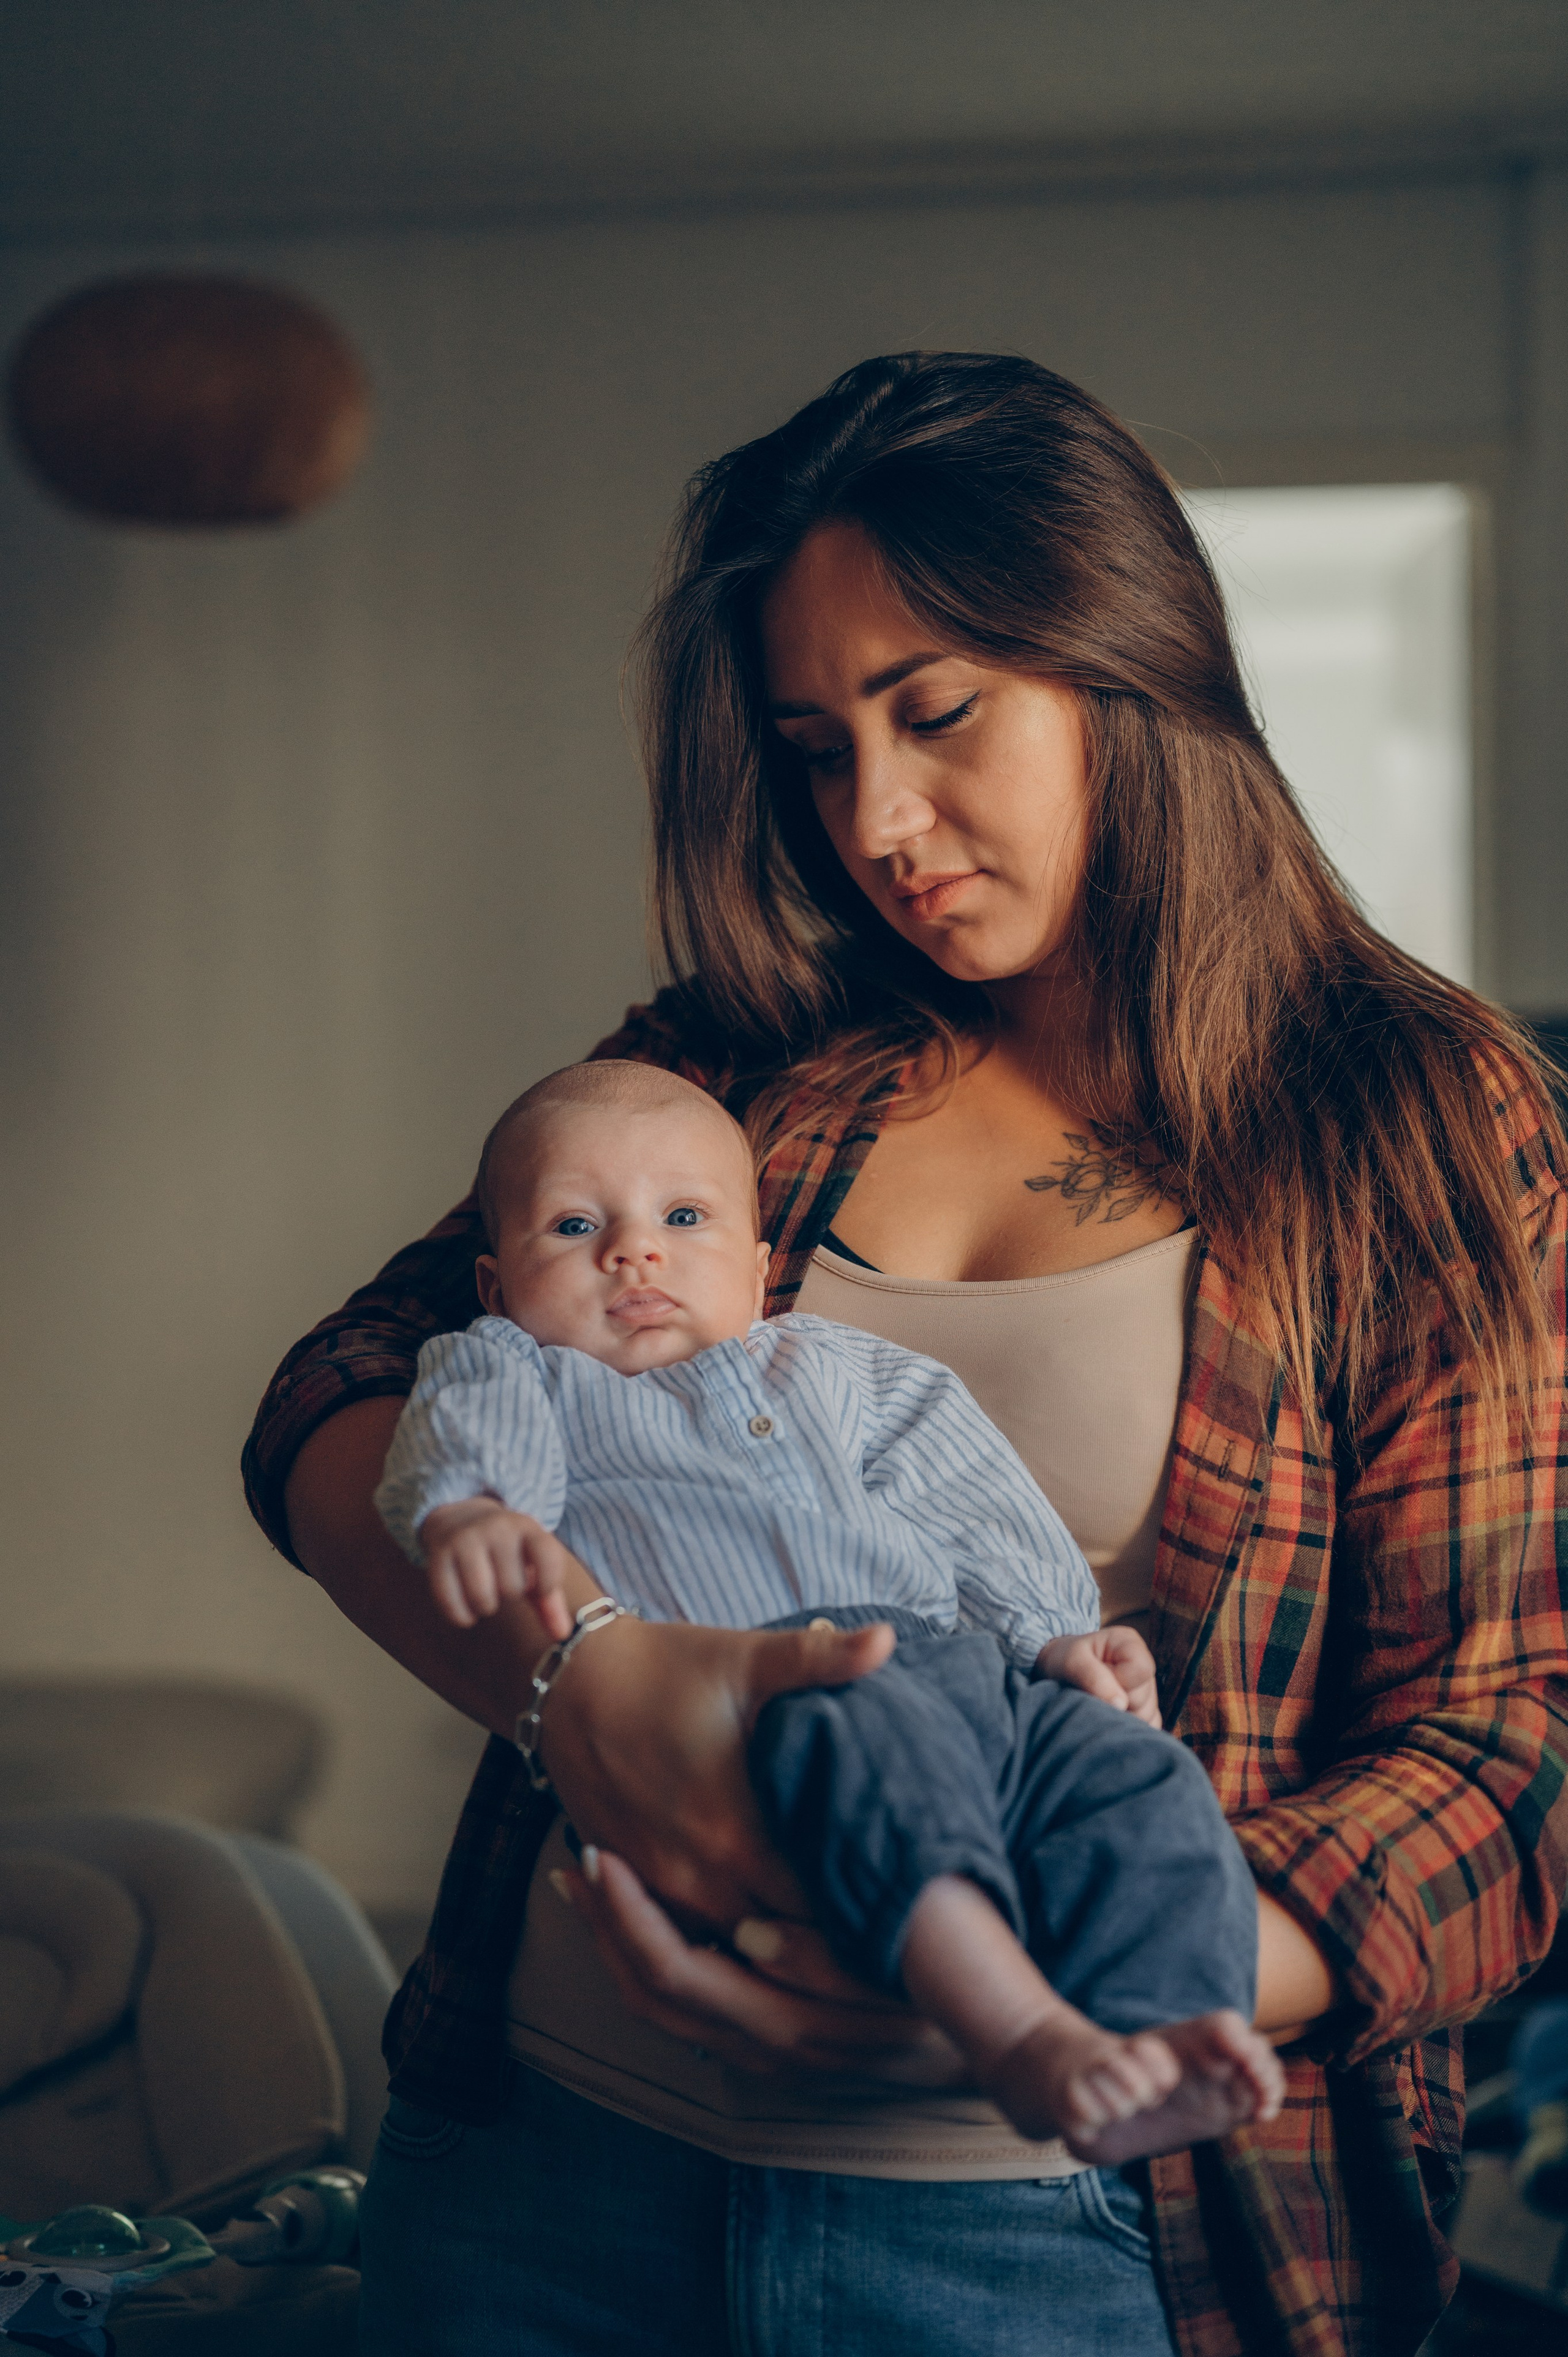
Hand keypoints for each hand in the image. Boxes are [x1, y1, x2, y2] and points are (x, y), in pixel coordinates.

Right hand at [419, 1499, 575, 1636]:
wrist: (461, 1517)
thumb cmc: (505, 1551)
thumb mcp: (531, 1563)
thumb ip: (549, 1599)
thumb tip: (562, 1634)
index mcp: (527, 1527)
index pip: (548, 1558)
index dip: (548, 1585)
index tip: (540, 1590)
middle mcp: (496, 1528)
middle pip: (512, 1587)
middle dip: (509, 1595)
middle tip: (502, 1582)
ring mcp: (466, 1539)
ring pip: (482, 1597)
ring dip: (485, 1607)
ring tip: (485, 1596)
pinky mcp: (439, 1554)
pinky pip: (450, 1602)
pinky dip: (461, 1616)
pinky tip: (466, 1608)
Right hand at [537, 1613, 896, 1928]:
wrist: (568, 1685)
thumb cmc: (665, 1668)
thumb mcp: (745, 1659)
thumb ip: (819, 1659)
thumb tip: (886, 1640)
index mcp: (734, 1830)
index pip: (818, 1906)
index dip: (865, 1918)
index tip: (909, 1917)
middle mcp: (697, 1875)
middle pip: (781, 1945)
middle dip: (833, 1952)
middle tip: (888, 1954)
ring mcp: (662, 1887)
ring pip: (735, 1954)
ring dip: (782, 1957)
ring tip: (844, 1963)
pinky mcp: (637, 1887)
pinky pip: (694, 1940)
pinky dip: (733, 1947)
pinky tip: (775, 1950)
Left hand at [561, 1844, 970, 2084]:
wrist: (995, 2035)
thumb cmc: (952, 1982)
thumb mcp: (903, 1965)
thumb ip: (828, 1959)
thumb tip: (746, 1941)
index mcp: (794, 2025)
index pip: (683, 1977)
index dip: (633, 1922)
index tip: (605, 1858)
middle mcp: (768, 2047)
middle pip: (657, 1993)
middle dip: (608, 1926)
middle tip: (578, 1856)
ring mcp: (767, 2048)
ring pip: (663, 2005)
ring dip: (617, 1941)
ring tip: (584, 1878)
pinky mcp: (771, 2037)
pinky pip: (688, 2006)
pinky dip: (649, 1955)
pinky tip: (638, 1911)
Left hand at [1038, 1627, 1161, 1726]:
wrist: (1056, 1671)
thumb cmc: (1065, 1659)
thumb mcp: (1071, 1660)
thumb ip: (1092, 1676)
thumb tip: (1120, 1704)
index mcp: (1130, 1644)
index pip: (1141, 1669)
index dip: (1119, 1680)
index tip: (1095, 1679)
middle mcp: (1143, 1667)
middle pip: (1144, 1698)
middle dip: (1116, 1702)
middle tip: (1091, 1693)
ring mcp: (1147, 1691)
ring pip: (1146, 1716)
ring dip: (1120, 1717)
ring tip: (1097, 1703)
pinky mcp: (1145, 1712)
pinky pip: (1147, 1726)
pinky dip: (1126, 1728)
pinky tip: (1109, 1717)